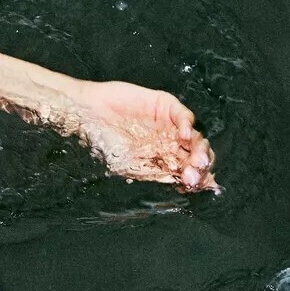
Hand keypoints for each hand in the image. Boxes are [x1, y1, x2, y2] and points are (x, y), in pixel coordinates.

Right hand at [67, 79, 217, 191]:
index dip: (197, 177)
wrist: (90, 116)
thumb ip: (159, 174)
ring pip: (195, 136)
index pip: (188, 169)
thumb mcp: (131, 167)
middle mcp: (170, 142)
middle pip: (196, 153)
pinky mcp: (165, 105)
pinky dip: (186, 125)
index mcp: (163, 159)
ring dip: (199, 148)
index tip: (198, 185)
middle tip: (195, 173)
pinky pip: (182, 115)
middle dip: (200, 165)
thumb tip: (186, 184)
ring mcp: (169, 124)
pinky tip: (183, 136)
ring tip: (197, 159)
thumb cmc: (104, 143)